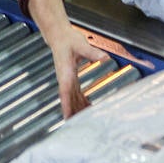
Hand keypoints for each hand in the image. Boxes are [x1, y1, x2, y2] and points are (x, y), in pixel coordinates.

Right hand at [27, 0, 98, 117]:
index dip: (66, 105)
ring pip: (73, 99)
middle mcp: (65, 78)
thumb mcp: (81, 44)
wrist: (59, 36)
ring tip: (87, 120)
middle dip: (74, 113)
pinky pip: (76, 93)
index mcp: (66, 72)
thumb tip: (105, 58)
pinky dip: (81, 101)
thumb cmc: (68, 39)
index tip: (67, 116)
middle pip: (69, 100)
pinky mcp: (71, 78)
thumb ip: (92, 52)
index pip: (65, 92)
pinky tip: (88, 107)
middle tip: (80, 126)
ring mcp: (68, 80)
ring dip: (78, 109)